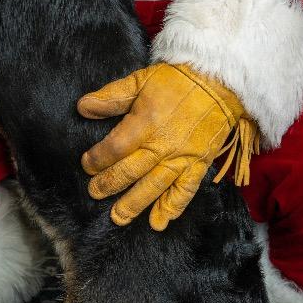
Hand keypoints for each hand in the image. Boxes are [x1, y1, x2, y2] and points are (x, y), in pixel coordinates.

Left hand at [77, 63, 257, 230]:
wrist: (219, 83)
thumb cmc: (177, 80)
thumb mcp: (141, 80)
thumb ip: (112, 96)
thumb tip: (83, 107)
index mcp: (145, 122)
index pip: (115, 148)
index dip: (98, 159)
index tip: (86, 164)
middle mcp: (162, 144)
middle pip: (131, 171)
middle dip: (110, 184)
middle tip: (94, 192)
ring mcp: (182, 157)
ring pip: (155, 186)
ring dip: (135, 204)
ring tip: (118, 217)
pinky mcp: (199, 164)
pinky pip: (185, 191)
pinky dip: (172, 208)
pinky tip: (159, 222)